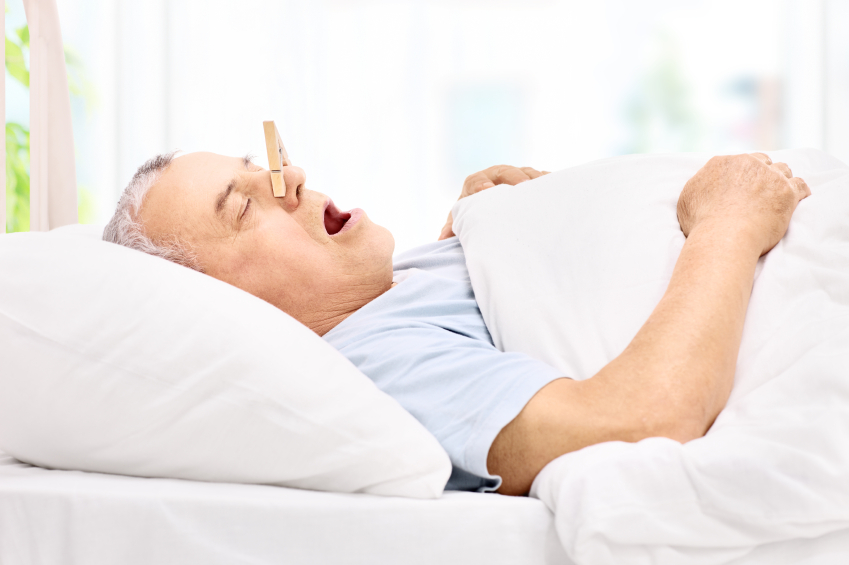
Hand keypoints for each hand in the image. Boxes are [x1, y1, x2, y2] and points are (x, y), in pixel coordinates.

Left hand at [439, 165, 549, 239]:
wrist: (490, 210)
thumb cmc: (473, 218)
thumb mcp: (462, 223)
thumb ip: (454, 229)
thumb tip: (442, 239)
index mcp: (475, 184)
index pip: (477, 182)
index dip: (482, 185)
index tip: (487, 190)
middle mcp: (496, 176)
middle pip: (506, 172)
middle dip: (514, 178)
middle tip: (522, 186)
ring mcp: (517, 175)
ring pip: (526, 172)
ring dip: (536, 179)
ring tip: (545, 186)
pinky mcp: (533, 180)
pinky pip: (543, 178)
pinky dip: (550, 182)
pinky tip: (558, 189)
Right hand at [677, 153, 810, 255]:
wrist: (723, 237)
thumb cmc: (702, 223)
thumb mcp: (687, 200)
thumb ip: (699, 185)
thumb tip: (705, 182)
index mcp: (723, 163)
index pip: (739, 160)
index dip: (742, 173)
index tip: (743, 184)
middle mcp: (747, 163)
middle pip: (762, 161)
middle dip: (762, 172)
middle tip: (761, 189)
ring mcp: (770, 176)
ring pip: (783, 170)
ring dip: (781, 180)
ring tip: (779, 194)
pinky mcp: (787, 192)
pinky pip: (801, 185)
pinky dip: (800, 191)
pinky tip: (798, 198)